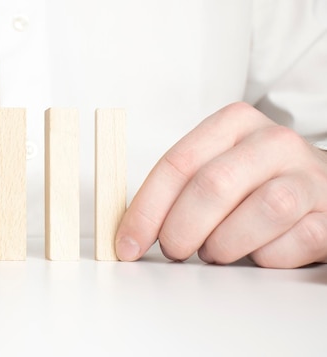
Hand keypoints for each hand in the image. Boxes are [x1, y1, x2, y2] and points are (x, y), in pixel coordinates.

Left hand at [115, 102, 326, 267]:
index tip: (128, 244)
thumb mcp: (214, 172)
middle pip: (213, 184)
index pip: (178, 164)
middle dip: (181, 229)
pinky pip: (297, 240)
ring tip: (217, 251)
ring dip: (226, 244)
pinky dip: (268, 256)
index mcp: (234, 124)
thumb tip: (129, 233)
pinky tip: (259, 252)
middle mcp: (274, 142)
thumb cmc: (256, 185)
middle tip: (175, 250)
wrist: (321, 191)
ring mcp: (310, 176)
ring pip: (263, 210)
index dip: (146, 209)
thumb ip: (175, 191)